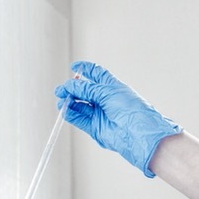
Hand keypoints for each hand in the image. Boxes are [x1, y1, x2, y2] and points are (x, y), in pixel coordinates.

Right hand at [55, 61, 180, 177]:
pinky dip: (71, 114)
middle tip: (61, 90)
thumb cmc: (130, 109)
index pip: (96, 74)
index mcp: (112, 87)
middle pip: (84, 91)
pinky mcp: (95, 127)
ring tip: (61, 101)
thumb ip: (87, 89)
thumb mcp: (107, 92)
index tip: (74, 67)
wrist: (136, 132)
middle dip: (71, 89)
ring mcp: (99, 114)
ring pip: (80, 105)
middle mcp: (105, 100)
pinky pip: (79, 119)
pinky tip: (65, 110)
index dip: (85, 69)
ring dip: (69, 102)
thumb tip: (70, 85)